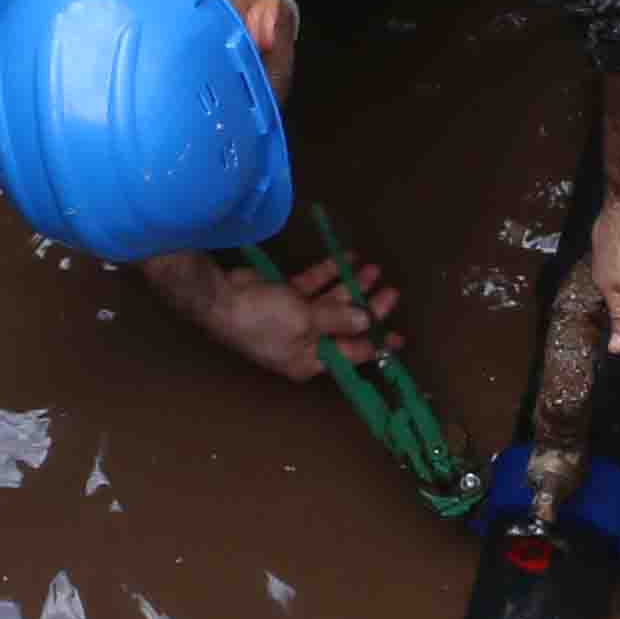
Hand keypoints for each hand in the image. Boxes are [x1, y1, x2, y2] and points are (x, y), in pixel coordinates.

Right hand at [193, 251, 399, 383]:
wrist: (221, 299)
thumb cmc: (264, 320)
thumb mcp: (306, 322)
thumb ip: (338, 320)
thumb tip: (367, 321)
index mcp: (310, 360)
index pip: (350, 354)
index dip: (375, 345)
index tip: (398, 337)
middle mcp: (305, 342)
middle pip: (344, 325)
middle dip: (368, 307)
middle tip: (390, 291)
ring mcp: (295, 318)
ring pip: (331, 302)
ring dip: (351, 286)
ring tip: (373, 269)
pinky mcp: (285, 295)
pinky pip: (313, 285)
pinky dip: (328, 273)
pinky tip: (347, 258)